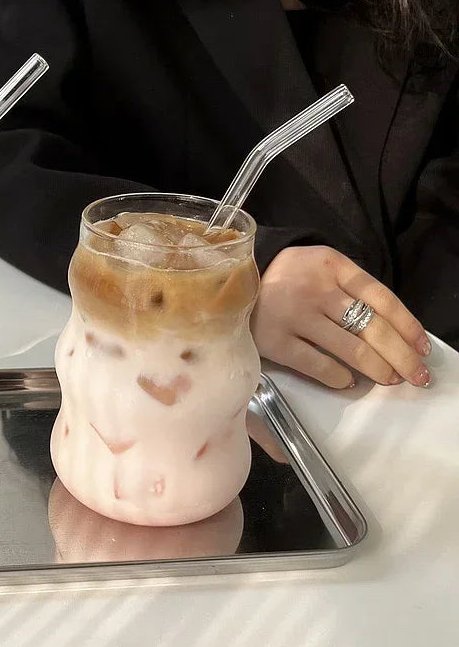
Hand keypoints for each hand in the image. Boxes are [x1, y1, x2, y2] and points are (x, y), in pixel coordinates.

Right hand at [252, 246, 431, 388]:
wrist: (223, 278)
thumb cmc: (283, 278)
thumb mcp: (318, 268)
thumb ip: (349, 289)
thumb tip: (393, 331)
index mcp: (331, 265)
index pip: (382, 298)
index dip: (408, 326)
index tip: (423, 348)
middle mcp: (315, 289)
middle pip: (373, 327)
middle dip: (402, 356)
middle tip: (417, 376)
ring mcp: (293, 315)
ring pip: (351, 348)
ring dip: (378, 368)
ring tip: (389, 379)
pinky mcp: (274, 340)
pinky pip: (317, 364)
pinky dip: (339, 376)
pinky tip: (347, 380)